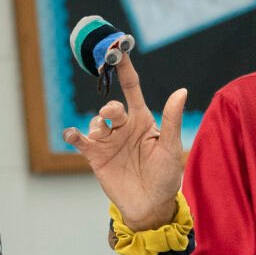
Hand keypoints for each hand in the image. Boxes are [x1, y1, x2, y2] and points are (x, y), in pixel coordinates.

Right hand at [62, 56, 188, 230]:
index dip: (124, 68)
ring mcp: (108, 141)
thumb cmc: (166, 177)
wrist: (151, 207)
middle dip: (110, 107)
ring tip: (102, 132)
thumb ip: (172, 119)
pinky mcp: (96, 157)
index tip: (118, 47)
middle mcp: (123, 127)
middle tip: (113, 114)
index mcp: (143, 120)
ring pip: (96, 121)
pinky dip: (75, 134)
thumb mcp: (171, 147)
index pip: (131, 88)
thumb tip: (182, 91)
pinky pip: (81, 140)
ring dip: (97, 123)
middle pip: (112, 106)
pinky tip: (73, 133)